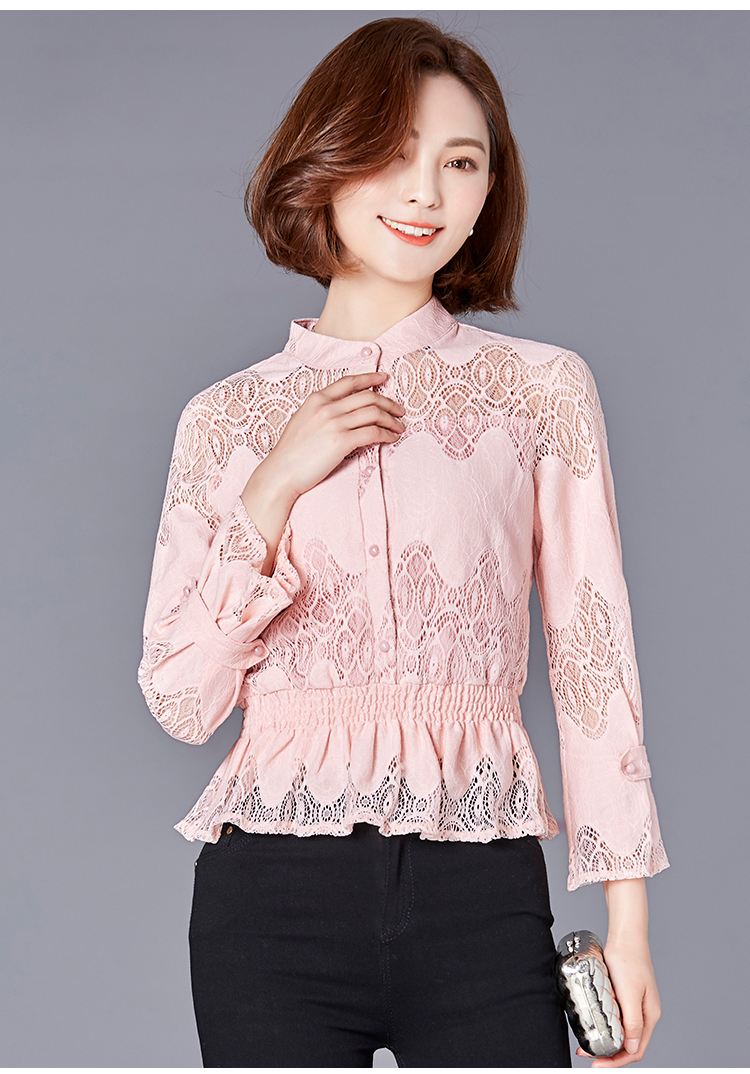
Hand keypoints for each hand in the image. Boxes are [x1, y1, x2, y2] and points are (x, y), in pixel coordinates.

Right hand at [263, 370, 404, 500]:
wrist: (281, 472)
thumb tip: (342, 411)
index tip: (384, 378)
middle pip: (367, 397)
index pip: (350, 382)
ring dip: (391, 419)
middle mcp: (327, 407)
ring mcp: (334, 423)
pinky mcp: (341, 441)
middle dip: (388, 402)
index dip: (370, 378)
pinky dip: (386, 434)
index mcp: (316, 399)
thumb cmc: (290, 453)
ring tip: (398, 427)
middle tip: (399, 410)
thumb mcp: (303, 421)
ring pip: (373, 413)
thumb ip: (321, 412)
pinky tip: (391, 438)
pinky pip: (372, 432)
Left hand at [575, 938, 660, 1066]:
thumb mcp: (630, 992)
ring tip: (587, 1045)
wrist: (625, 936)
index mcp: (649, 1016)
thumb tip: (631, 1048)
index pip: (635, 1050)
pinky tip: (595, 1026)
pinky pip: (617, 1020)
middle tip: (588, 1056)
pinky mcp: (625, 997)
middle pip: (628, 1045)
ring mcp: (635, 1006)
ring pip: (621, 1033)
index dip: (617, 1061)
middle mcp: (644, 1014)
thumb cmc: (629, 960)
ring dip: (606, 1042)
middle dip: (609, 1055)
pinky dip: (606, 1027)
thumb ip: (632, 1021)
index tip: (598, 1065)